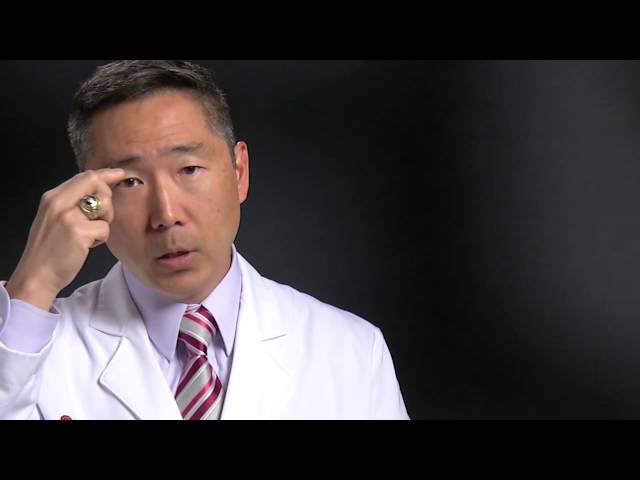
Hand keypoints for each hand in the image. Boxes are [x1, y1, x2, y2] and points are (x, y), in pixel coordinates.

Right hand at [5, 168, 126, 310]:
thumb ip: (72, 203)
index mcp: (52, 197)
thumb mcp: (55, 219)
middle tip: (100, 219)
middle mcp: (58, 202)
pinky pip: (105, 228)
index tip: (119, 174)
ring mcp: (68, 216)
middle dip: (107, 200)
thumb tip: (99, 189)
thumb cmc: (49, 250)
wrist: (37, 275)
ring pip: (104, 205)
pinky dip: (101, 238)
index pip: (84, 176)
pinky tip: (88, 246)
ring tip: (89, 235)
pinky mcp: (78, 232)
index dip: (105, 175)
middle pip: (96, 183)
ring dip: (105, 221)